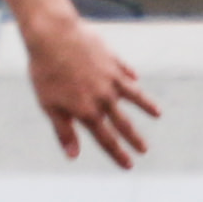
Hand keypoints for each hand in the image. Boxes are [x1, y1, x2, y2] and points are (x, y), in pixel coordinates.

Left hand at [25, 15, 159, 167]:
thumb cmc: (45, 72)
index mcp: (87, 111)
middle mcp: (104, 97)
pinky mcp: (113, 60)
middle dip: (134, 139)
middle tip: (144, 150)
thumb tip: (73, 156)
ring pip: (134, 96)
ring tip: (157, 114)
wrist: (54, 36)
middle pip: (123, 123)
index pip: (106, 139)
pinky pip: (125, 72)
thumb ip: (64, 131)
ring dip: (146, 106)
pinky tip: (135, 79)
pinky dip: (131, 78)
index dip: (118, 154)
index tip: (128, 165)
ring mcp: (111, 78)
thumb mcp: (49, 105)